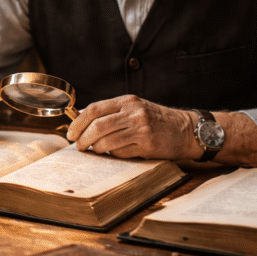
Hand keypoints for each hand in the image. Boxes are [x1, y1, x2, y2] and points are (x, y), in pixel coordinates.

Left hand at [65, 95, 197, 160]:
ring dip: (97, 149)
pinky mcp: (147, 144)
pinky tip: (117, 152)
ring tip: (96, 150)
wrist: (185, 129)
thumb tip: (81, 121)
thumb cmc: (156, 120)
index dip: (78, 122)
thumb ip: (112, 112)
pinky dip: (114, 154)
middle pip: (97, 126)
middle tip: (79, 146)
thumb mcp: (134, 108)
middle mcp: (133, 112)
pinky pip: (121, 152)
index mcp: (127, 101)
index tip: (70, 133)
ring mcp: (141, 128)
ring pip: (107, 141)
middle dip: (83, 138)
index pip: (94, 109)